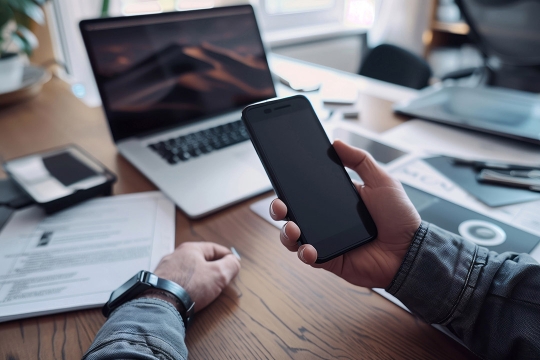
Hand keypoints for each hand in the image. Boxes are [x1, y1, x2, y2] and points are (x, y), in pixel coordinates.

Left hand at [149, 242, 240, 311]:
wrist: (161, 304)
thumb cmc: (190, 286)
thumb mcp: (218, 275)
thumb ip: (230, 265)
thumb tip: (235, 261)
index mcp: (191, 249)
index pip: (215, 248)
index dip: (227, 256)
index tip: (234, 264)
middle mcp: (176, 255)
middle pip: (200, 259)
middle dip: (212, 267)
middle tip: (222, 277)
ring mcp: (165, 268)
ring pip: (188, 270)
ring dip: (198, 276)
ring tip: (206, 287)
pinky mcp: (158, 282)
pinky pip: (177, 280)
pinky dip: (186, 284)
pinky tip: (189, 293)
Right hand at [270, 140, 420, 288]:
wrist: (411, 251)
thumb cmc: (400, 217)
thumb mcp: (382, 180)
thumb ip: (360, 160)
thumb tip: (336, 143)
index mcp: (336, 200)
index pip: (306, 192)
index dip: (291, 186)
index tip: (282, 178)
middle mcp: (327, 220)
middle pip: (293, 213)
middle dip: (279, 209)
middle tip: (281, 204)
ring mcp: (326, 241)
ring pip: (294, 237)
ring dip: (287, 232)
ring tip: (294, 228)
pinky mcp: (330, 260)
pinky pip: (309, 257)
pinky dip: (304, 253)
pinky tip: (309, 249)